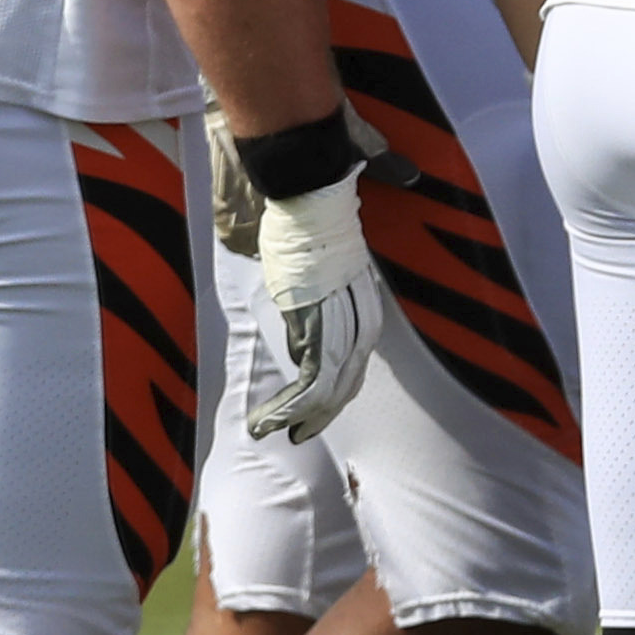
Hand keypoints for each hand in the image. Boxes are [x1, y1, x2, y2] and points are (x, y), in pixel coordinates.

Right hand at [240, 170, 389, 441]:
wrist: (311, 201)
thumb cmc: (310, 228)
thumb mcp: (321, 272)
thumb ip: (318, 301)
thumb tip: (303, 321)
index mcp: (365, 310)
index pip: (354, 365)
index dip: (335, 394)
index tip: (315, 412)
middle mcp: (360, 322)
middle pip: (344, 383)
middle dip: (318, 414)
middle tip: (294, 434)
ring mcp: (341, 325)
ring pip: (326, 391)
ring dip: (296, 418)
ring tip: (270, 432)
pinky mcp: (317, 325)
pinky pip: (308, 381)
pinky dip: (288, 407)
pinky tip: (269, 421)